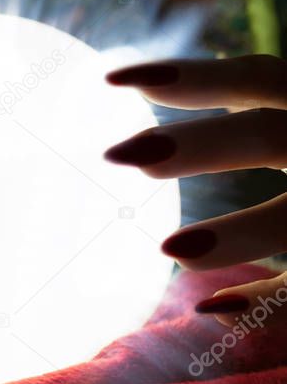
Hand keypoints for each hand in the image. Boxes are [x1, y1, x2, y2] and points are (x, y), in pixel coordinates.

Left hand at [104, 54, 286, 326]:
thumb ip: (272, 117)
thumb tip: (168, 104)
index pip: (259, 77)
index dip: (190, 76)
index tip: (112, 79)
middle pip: (268, 136)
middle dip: (197, 146)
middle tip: (118, 153)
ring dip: (239, 232)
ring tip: (169, 248)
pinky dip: (269, 299)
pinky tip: (211, 307)